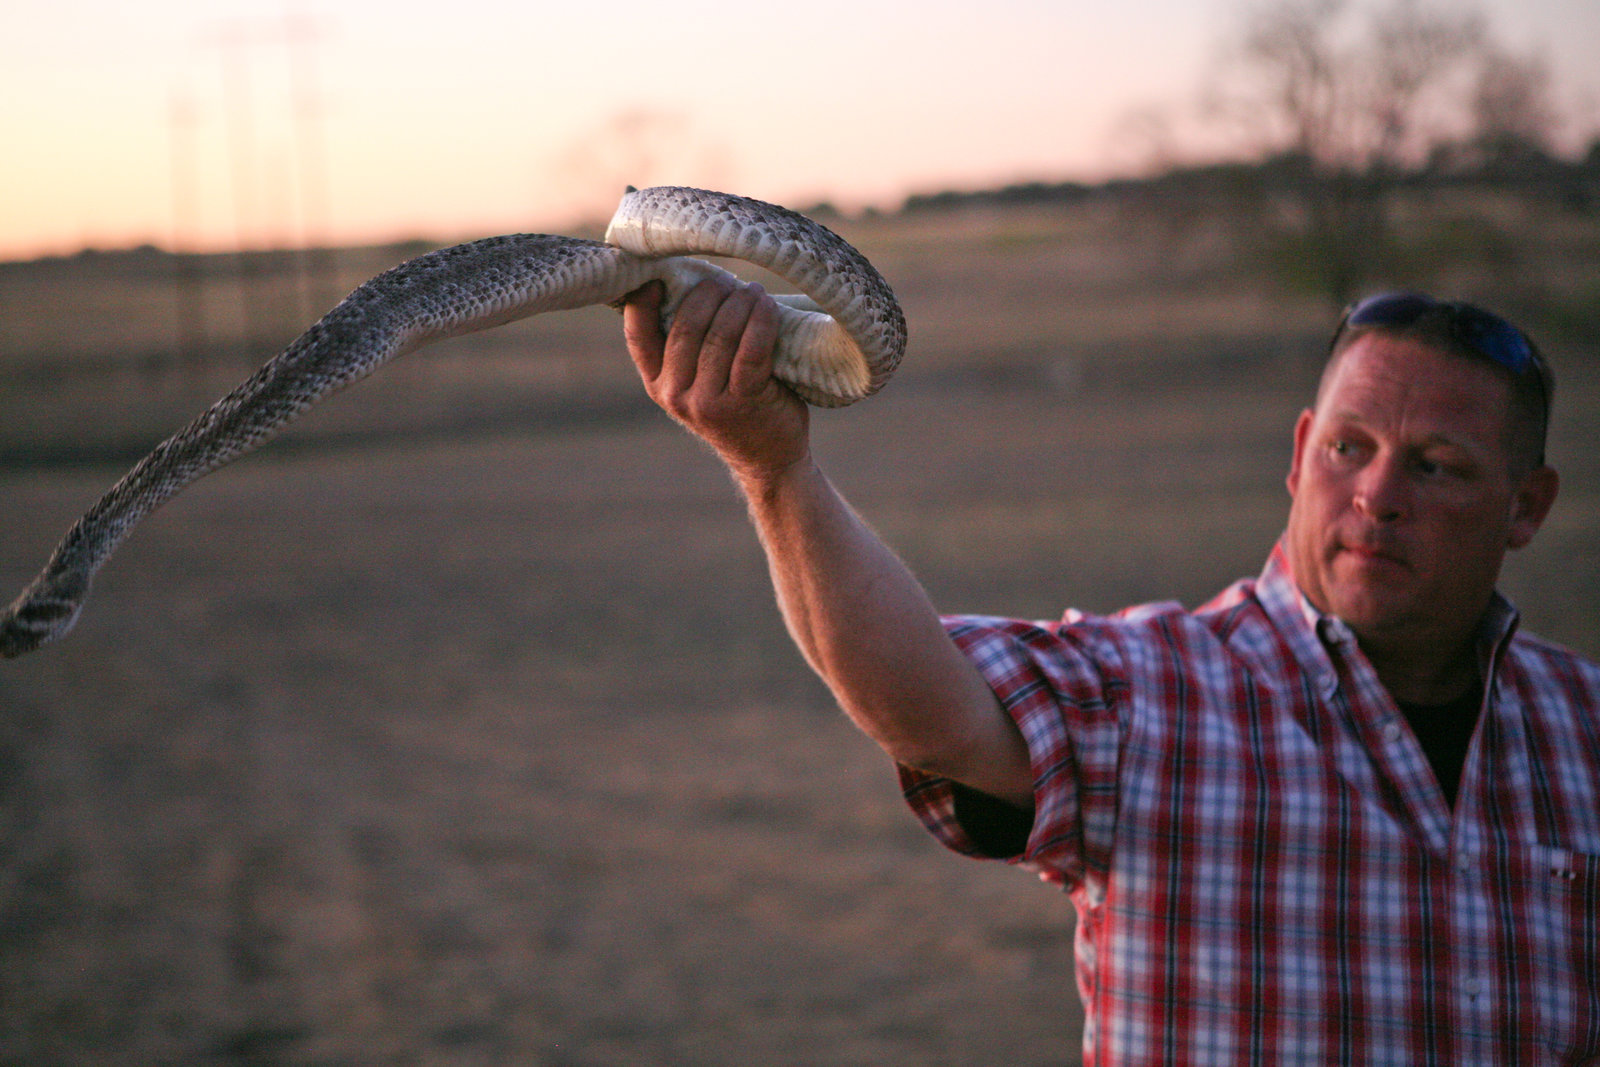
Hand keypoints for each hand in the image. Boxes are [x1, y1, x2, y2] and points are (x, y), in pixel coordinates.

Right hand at [623, 276, 809, 481]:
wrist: (767, 459)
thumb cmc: (735, 406)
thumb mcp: (697, 382)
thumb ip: (687, 347)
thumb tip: (692, 281)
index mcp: (656, 383)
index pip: (638, 335)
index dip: (643, 299)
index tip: (661, 272)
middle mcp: (675, 393)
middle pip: (686, 326)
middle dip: (709, 294)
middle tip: (729, 282)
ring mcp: (707, 400)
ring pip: (720, 335)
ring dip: (739, 304)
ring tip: (754, 291)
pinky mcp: (743, 401)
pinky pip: (751, 350)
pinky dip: (761, 322)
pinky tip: (768, 306)